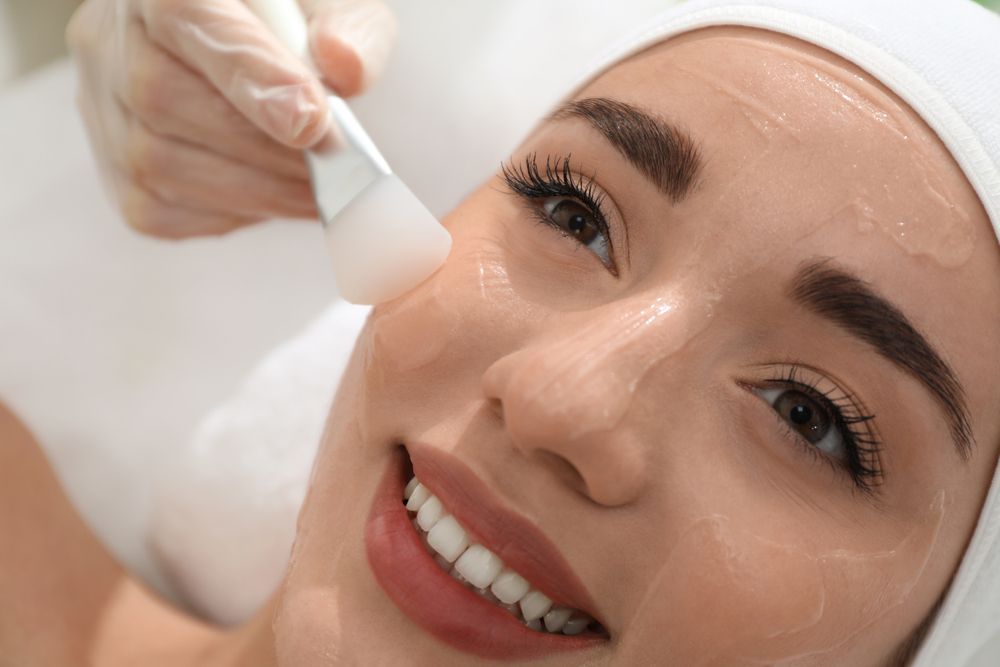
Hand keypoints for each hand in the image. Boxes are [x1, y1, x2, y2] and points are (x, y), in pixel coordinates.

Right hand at [67, 0, 395, 237]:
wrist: (257, 56)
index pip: (190, 20)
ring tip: (318, 191)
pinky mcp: (114, 171)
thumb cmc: (293, 28)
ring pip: (161, 165)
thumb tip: (344, 66)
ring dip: (257, 190)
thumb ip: (346, 25)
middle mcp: (112, 37)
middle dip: (267, 149)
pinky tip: (272, 198)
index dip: (250, 76)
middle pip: (166, 100)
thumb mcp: (332, 5)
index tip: (312, 121)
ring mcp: (101, 105)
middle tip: (338, 169)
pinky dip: (229, 213)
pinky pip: (160, 210)